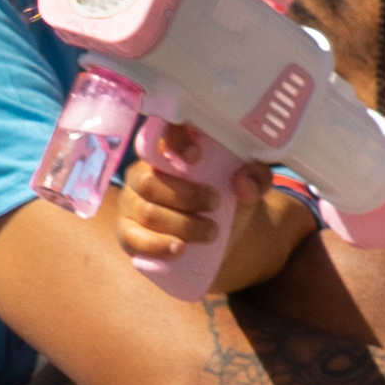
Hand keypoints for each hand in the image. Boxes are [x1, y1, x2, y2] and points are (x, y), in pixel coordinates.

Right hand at [111, 125, 318, 294]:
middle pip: (149, 181)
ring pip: (147, 213)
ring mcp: (130, 204)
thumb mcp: (247, 187)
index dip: (172, 142)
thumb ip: (257, 178)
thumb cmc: (224, 202)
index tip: (196, 156)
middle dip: (186, 196)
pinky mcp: (127, 233)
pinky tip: (179, 249)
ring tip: (211, 233)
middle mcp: (141, 173)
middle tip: (215, 204)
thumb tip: (242, 182)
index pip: (160, 135)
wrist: (216, 237)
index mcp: (167, 153)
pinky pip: (132, 239)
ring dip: (183, 226)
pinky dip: (157, 245)